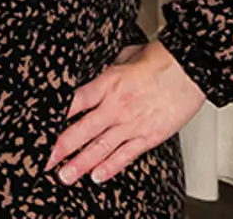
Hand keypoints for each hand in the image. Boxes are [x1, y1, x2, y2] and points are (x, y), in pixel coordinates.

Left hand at [47, 41, 205, 185]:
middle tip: (44, 160)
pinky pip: (125, 156)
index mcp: (108, 83)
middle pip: (80, 131)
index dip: (54, 116)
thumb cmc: (163, 59)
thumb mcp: (126, 56)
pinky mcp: (149, 136)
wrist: (193, 67)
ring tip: (64, 175)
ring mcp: (132, 124)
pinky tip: (96, 175)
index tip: (39, 127)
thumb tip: (96, 74)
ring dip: (79, 164)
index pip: (74, 102)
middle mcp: (117, 106)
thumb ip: (108, 70)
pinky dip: (110, 167)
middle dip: (59, 148)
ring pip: (99, 148)